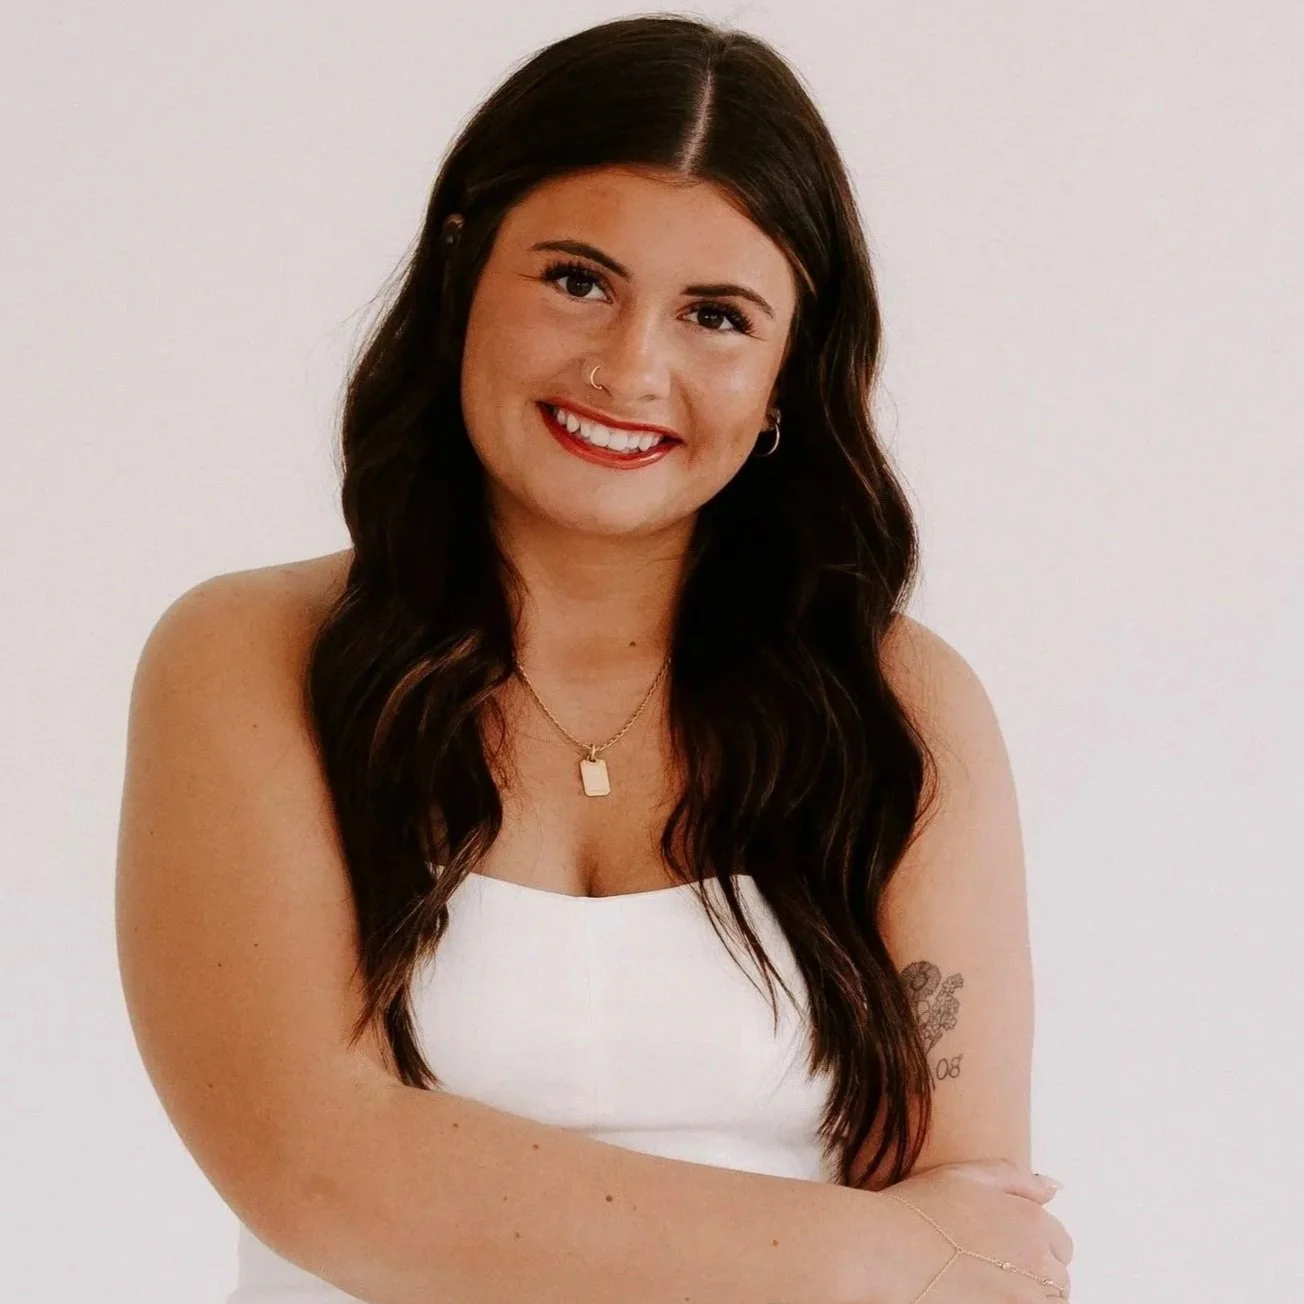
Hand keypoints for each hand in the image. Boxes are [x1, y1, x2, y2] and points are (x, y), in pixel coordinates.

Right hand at [865, 1158, 1073, 1302]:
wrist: (884, 1250)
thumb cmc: (918, 1211)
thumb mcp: (964, 1175)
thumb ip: (1016, 1178)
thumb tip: (1054, 1189)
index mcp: (1031, 1220)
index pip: (1061, 1244)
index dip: (1034, 1245)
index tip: (1004, 1248)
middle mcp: (1036, 1261)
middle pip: (1057, 1278)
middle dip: (1033, 1273)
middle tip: (990, 1267)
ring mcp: (1023, 1296)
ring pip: (1045, 1302)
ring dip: (1025, 1294)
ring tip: (985, 1285)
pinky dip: (1009, 1303)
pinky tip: (979, 1295)